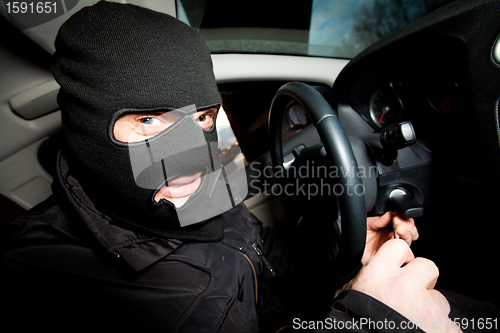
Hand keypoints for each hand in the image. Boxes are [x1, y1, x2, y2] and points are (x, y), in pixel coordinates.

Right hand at [344, 240, 460, 331]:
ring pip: (440, 299)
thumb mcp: (352, 293)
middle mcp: (404, 285)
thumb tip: (375, 274)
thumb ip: (368, 278)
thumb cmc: (357, 322)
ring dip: (430, 309)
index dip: (402, 259)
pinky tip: (424, 331)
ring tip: (414, 320)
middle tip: (411, 296)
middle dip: (423, 281)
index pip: (400, 247)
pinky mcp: (443, 327)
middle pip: (428, 267)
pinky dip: (440, 329)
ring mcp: (427, 306)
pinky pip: (450, 325)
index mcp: (379, 273)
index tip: (402, 267)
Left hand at [362, 211, 418, 264]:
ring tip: (399, 229)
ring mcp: (395, 246)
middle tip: (399, 223)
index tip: (398, 216)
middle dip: (408, 226)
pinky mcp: (393, 256)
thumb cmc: (360, 236)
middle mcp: (395, 235)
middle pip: (410, 231)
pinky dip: (400, 244)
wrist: (353, 249)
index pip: (404, 221)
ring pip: (408, 240)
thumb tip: (390, 214)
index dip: (404, 218)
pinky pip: (401, 251)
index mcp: (390, 226)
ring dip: (406, 233)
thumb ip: (379, 220)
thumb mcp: (368, 224)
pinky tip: (394, 238)